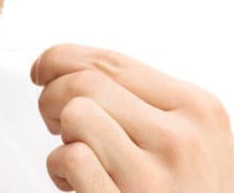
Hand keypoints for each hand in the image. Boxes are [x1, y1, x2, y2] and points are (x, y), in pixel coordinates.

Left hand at [31, 44, 233, 192]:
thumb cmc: (180, 188)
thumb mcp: (183, 136)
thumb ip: (140, 100)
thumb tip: (67, 64)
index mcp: (196, 109)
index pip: (111, 61)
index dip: (62, 58)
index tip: (42, 68)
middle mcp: (180, 140)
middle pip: (85, 82)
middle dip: (52, 96)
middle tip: (54, 121)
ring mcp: (153, 177)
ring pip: (76, 114)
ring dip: (61, 136)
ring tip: (77, 155)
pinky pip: (71, 158)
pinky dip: (58, 168)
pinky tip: (73, 182)